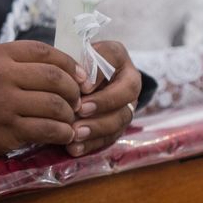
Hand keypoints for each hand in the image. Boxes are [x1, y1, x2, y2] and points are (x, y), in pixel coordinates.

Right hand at [0, 41, 87, 161]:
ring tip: (72, 116)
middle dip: (74, 88)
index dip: (70, 63)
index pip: (45, 52)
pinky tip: (65, 133)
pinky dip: (61, 132)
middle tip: (79, 97)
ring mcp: (3, 106)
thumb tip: (60, 64)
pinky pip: (45, 130)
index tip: (81, 75)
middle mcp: (1, 77)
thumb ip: (17, 58)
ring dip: (70, 112)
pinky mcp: (5, 133)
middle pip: (54, 77)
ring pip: (54, 105)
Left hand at [65, 41, 140, 156]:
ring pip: (120, 119)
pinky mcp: (117, 126)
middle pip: (126, 94)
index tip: (82, 88)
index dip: (100, 74)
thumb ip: (80, 65)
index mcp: (118, 57)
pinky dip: (92, 144)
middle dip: (103, 105)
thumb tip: (84, 85)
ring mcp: (126, 105)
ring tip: (75, 134)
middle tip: (79, 111)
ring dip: (97, 128)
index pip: (115, 60)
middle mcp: (128, 81)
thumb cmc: (75, 65)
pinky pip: (110, 137)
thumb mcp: (76, 55)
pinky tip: (75, 147)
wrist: (79, 80)